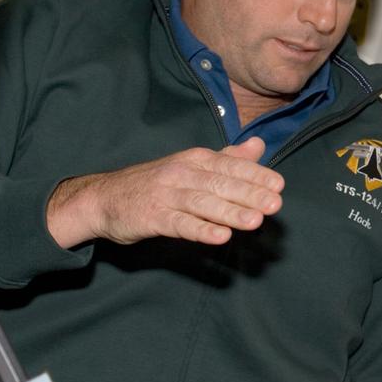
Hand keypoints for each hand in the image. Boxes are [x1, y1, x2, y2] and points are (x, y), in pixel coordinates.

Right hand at [45, 137, 283, 248]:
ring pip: (203, 203)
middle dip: (249, 194)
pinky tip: (220, 237)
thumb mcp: (191, 165)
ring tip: (255, 222)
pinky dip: (200, 230)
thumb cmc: (156, 183)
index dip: (255, 174)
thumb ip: (227, 158)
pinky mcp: (151, 217)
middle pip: (220, 183)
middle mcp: (182, 173)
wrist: (102, 198)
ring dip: (230, 212)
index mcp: (195, 159)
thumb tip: (258, 144)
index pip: (230, 164)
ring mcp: (166, 195)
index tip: (279, 185)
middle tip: (275, 205)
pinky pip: (179, 224)